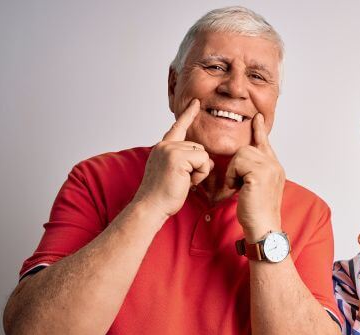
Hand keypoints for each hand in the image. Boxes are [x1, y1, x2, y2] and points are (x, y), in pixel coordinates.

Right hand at [132, 99, 212, 217]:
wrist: (151, 207)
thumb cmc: (163, 195)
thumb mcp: (176, 173)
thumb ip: (188, 161)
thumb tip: (208, 160)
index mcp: (163, 147)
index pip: (178, 127)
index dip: (188, 114)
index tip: (196, 102)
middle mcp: (165, 145)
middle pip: (198, 147)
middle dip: (198, 166)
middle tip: (184, 180)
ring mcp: (170, 150)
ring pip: (202, 154)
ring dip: (199, 171)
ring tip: (184, 181)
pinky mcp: (177, 157)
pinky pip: (203, 161)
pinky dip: (200, 174)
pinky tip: (187, 182)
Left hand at [221, 113, 284, 241]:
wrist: (263, 228)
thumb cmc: (257, 212)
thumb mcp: (256, 187)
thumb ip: (253, 172)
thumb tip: (241, 162)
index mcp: (275, 168)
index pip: (265, 143)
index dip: (259, 130)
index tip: (256, 117)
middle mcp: (275, 165)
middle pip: (247, 148)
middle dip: (236, 165)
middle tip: (237, 185)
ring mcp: (270, 168)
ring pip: (241, 153)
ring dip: (233, 171)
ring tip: (238, 188)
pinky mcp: (260, 173)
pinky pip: (238, 162)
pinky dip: (232, 176)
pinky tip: (237, 189)